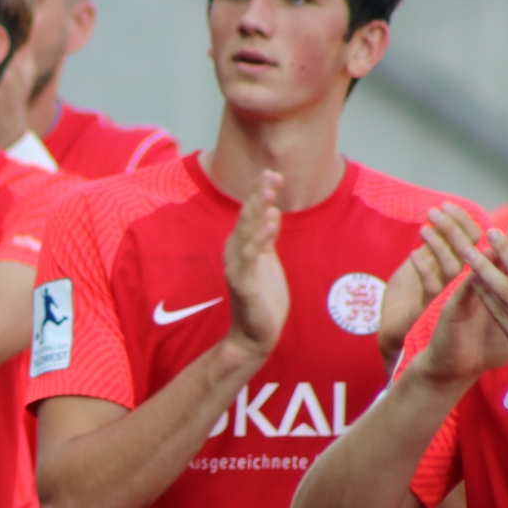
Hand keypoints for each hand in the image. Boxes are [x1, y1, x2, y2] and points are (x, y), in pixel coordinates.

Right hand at [223, 170, 288, 362]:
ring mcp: (237, 267)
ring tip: (269, 193)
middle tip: (271, 175)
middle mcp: (234, 252)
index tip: (273, 173)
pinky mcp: (242, 283)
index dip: (259, 192)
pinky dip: (258, 239)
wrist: (255, 334)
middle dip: (258, 195)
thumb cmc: (263, 298)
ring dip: (256, 212)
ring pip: (245, 233)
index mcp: (240, 245)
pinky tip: (270, 223)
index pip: (250, 213)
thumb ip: (267, 237)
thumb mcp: (268, 261)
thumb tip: (273, 211)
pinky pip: (250, 257)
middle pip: (246, 217)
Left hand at [378, 205, 474, 365]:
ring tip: (423, 230)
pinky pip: (432, 287)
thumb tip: (445, 214)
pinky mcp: (425, 306)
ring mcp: (443, 294)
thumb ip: (435, 243)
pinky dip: (424, 268)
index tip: (446, 205)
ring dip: (438, 245)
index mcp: (457, 265)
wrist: (391, 325)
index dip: (462, 221)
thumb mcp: (422, 261)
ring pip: (452, 268)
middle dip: (452, 228)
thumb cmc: (408, 290)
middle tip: (434, 212)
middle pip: (467, 250)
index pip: (473, 238)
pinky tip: (413, 255)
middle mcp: (456, 279)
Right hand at [408, 205, 507, 385]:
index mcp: (504, 291)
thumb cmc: (490, 349)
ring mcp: (468, 296)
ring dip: (491, 256)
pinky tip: (478, 271)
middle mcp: (486, 288)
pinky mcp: (453, 308)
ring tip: (502, 242)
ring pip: (482, 270)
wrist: (455, 366)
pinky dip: (471, 280)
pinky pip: (463, 291)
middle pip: (503, 261)